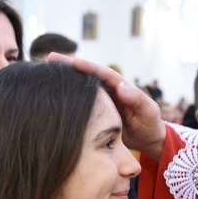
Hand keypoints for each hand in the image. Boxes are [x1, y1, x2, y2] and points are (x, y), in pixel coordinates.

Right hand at [47, 53, 165, 160]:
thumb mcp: (148, 112)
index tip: (72, 62)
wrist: (149, 140)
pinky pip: (81, 102)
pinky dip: (69, 96)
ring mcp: (102, 101)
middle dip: (69, 65)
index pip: (103, 73)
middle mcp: (109, 90)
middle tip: (50, 58)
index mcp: (121, 87)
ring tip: (46, 72)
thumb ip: (137, 99)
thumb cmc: (151, 125)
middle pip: (87, 75)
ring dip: (66, 79)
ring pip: (82, 87)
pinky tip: (54, 95)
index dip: (88, 67)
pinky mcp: (97, 113)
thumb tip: (121, 88)